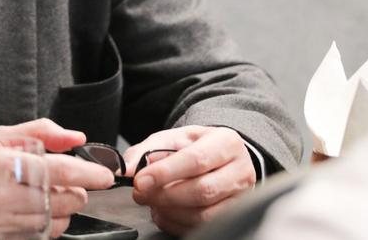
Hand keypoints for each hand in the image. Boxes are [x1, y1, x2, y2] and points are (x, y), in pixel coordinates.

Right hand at [0, 119, 114, 239]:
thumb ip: (39, 133)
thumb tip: (74, 137)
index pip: (55, 171)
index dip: (86, 173)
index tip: (104, 174)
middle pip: (62, 200)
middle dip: (75, 191)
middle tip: (68, 182)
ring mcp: (0, 225)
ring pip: (55, 221)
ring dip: (62, 208)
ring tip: (46, 195)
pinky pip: (40, 236)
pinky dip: (48, 224)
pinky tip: (36, 211)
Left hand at [124, 126, 257, 235]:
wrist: (220, 158)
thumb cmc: (196, 147)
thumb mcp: (172, 139)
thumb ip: (146, 151)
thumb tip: (126, 169)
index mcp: (226, 143)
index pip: (196, 160)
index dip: (165, 173)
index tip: (140, 181)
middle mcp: (239, 170)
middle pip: (202, 190)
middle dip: (164, 195)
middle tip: (141, 194)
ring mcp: (240, 197)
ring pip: (204, 214)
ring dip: (170, 211)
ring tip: (153, 202)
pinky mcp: (234, 216)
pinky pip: (203, 228)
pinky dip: (177, 223)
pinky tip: (165, 212)